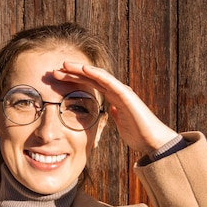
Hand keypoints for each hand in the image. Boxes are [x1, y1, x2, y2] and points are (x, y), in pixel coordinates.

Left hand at [53, 62, 177, 154]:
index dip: (74, 81)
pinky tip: (83, 68)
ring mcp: (121, 91)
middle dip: (72, 73)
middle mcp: (116, 91)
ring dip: (80, 69)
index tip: (58, 80)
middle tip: (54, 71)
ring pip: (97, 75)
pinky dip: (96, 74)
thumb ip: (114, 115)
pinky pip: (109, 81)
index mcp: (113, 98)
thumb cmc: (138, 134)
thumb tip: (109, 110)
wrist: (152, 141)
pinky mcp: (126, 94)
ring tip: (64, 65)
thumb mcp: (120, 123)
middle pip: (90, 78)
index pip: (90, 86)